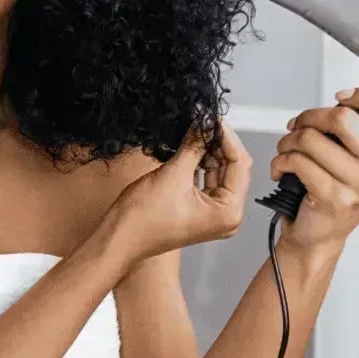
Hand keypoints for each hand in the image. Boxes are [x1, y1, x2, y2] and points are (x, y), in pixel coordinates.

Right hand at [109, 122, 249, 263]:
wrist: (119, 238)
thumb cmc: (142, 218)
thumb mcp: (172, 175)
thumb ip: (193, 146)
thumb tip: (205, 123)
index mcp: (228, 212)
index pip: (239, 165)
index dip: (228, 138)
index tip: (214, 118)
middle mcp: (227, 216)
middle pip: (232, 170)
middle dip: (218, 144)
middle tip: (205, 121)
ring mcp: (213, 215)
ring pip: (219, 174)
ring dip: (208, 152)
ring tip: (197, 130)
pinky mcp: (200, 212)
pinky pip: (207, 182)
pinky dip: (200, 165)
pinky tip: (191, 147)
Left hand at [272, 87, 358, 249]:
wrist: (317, 237)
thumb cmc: (326, 195)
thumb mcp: (346, 161)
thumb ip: (346, 132)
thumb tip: (338, 102)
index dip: (356, 96)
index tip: (338, 99)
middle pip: (340, 118)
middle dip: (308, 119)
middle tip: (296, 128)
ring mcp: (358, 185)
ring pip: (310, 140)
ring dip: (287, 143)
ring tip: (285, 154)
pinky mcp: (333, 197)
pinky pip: (297, 162)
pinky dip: (279, 162)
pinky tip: (281, 170)